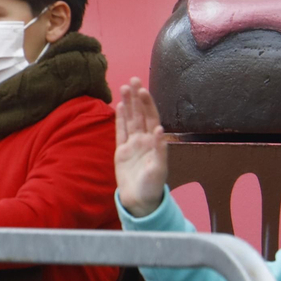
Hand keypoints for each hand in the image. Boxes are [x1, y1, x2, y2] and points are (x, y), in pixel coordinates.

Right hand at [114, 77, 167, 217]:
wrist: (139, 202)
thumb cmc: (152, 187)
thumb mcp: (159, 169)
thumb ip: (159, 149)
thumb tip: (160, 129)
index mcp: (155, 143)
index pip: (151, 118)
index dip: (148, 104)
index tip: (143, 90)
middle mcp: (144, 140)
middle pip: (140, 114)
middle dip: (137, 97)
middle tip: (133, 79)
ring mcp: (132, 145)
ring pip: (130, 120)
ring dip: (128, 104)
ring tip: (124, 87)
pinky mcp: (121, 151)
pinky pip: (120, 131)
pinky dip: (120, 119)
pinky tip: (120, 106)